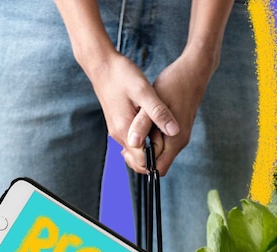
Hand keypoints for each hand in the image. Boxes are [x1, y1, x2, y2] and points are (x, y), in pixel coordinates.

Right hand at [86, 52, 179, 174]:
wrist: (102, 64)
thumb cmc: (122, 75)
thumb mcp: (144, 91)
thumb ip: (158, 112)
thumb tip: (175, 132)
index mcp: (125, 130)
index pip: (142, 162)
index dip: (158, 157)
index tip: (171, 143)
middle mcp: (119, 135)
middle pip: (138, 161)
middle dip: (155, 156)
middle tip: (170, 137)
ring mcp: (117, 130)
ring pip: (136, 151)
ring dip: (151, 147)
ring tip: (164, 130)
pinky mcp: (119, 124)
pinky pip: (133, 141)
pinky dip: (145, 138)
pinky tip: (155, 124)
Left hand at [124, 51, 215, 175]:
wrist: (193, 71)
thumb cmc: (174, 84)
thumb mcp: (154, 102)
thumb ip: (143, 124)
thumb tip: (133, 143)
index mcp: (175, 140)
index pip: (156, 169)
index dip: (140, 163)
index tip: (126, 148)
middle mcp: (179, 142)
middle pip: (156, 163)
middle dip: (140, 155)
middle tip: (127, 138)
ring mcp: (178, 136)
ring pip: (157, 152)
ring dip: (143, 145)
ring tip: (132, 130)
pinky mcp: (176, 128)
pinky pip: (160, 141)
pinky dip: (149, 137)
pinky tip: (140, 123)